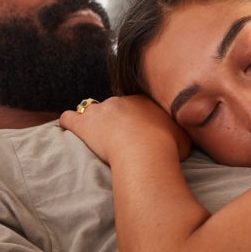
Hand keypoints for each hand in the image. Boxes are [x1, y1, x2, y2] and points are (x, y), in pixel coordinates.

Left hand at [59, 95, 190, 164]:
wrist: (145, 150)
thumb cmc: (168, 147)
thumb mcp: (184, 138)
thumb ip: (179, 133)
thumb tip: (182, 135)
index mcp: (144, 102)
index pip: (136, 106)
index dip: (136, 118)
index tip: (138, 130)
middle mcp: (122, 101)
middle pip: (114, 106)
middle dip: (114, 118)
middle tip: (118, 136)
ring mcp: (101, 111)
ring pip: (90, 108)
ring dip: (91, 119)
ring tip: (91, 132)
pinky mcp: (84, 124)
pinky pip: (69, 118)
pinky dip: (67, 122)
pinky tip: (66, 128)